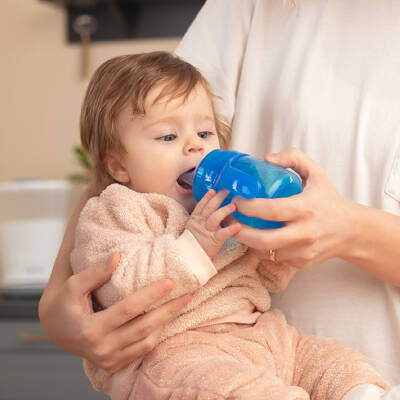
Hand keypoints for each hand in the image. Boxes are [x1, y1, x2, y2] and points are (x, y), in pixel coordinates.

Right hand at [39, 253, 190, 373]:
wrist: (55, 328)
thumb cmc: (64, 303)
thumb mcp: (73, 285)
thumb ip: (96, 272)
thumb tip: (118, 256)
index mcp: (90, 329)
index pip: (128, 309)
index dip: (150, 295)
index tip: (170, 282)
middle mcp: (101, 349)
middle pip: (143, 328)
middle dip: (168, 310)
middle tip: (188, 294)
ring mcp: (108, 360)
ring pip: (146, 342)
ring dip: (166, 323)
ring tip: (181, 304)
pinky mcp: (113, 364)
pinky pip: (141, 350)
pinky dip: (156, 334)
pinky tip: (166, 318)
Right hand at [186, 189, 241, 258]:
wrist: (190, 258)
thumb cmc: (195, 243)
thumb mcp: (194, 228)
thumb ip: (203, 218)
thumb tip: (214, 209)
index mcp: (195, 219)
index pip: (201, 205)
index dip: (207, 197)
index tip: (214, 190)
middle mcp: (201, 223)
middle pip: (209, 208)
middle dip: (218, 198)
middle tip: (227, 191)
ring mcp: (207, 231)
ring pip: (215, 218)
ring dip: (224, 210)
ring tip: (233, 205)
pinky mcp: (214, 240)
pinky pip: (223, 233)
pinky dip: (231, 229)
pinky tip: (238, 225)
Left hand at [227, 148, 355, 268]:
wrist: (352, 231)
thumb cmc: (328, 199)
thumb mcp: (316, 172)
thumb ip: (293, 158)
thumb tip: (266, 159)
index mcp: (306, 209)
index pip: (271, 211)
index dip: (248, 207)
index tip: (235, 201)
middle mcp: (305, 233)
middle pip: (263, 240)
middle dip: (238, 231)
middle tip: (228, 219)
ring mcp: (303, 251)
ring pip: (264, 252)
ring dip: (246, 241)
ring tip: (237, 227)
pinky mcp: (301, 263)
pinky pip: (273, 258)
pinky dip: (260, 248)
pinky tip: (256, 237)